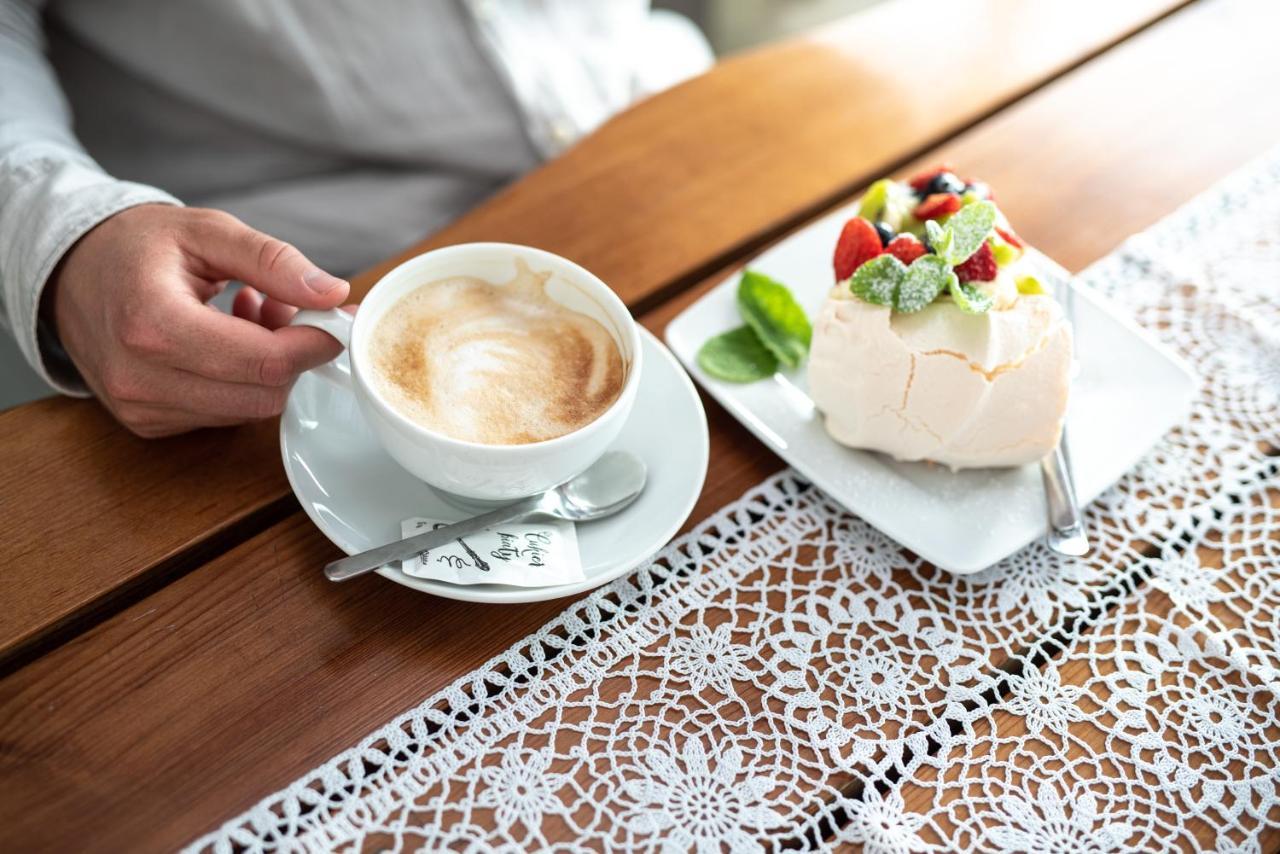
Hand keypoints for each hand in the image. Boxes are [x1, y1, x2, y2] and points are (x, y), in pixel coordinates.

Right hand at [47, 204, 351, 436]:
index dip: (312, 343)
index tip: (333, 320)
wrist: (71, 271)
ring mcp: (140, 407)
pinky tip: (225, 342)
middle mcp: (139, 377)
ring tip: (250, 318)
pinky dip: (239, 383)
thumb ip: (274, 260)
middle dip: (291, 356)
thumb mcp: (208, 231)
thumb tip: (332, 293)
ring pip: (247, 410)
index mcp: (151, 323)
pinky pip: (222, 415)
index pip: (262, 361)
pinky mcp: (147, 423)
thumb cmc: (134, 246)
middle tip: (288, 312)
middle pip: (261, 394)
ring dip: (266, 370)